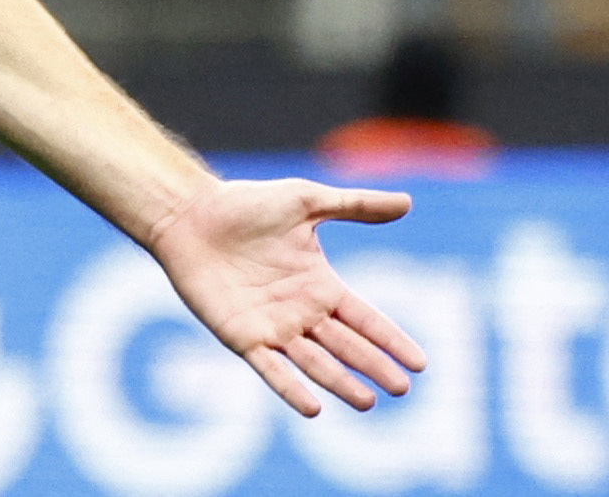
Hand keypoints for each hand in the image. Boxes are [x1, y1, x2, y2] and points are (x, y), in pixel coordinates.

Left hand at [148, 178, 427, 415]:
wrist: (188, 213)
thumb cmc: (244, 204)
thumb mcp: (305, 201)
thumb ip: (354, 205)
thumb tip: (407, 202)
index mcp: (320, 284)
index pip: (365, 318)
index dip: (391, 339)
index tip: (420, 362)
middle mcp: (300, 311)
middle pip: (346, 345)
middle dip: (374, 366)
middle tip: (401, 388)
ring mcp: (272, 327)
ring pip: (314, 362)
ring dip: (340, 382)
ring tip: (367, 402)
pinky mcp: (241, 336)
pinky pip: (270, 368)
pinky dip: (290, 388)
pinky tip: (312, 408)